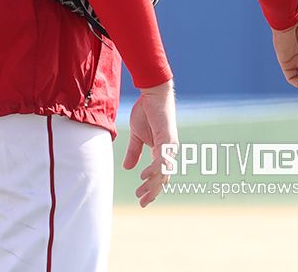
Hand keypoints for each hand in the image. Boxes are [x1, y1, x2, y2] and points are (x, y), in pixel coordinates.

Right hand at [121, 79, 177, 206]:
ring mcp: (169, 145)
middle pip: (164, 177)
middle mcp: (169, 150)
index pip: (160, 175)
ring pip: (163, 171)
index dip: (153, 188)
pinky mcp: (167, 138)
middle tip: (142, 203)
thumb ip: (134, 151)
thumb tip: (127, 168)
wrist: (152, 93)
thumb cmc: (146, 111)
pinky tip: (142, 177)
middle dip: (153, 192)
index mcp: (163, 150)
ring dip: (151, 184)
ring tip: (140, 193)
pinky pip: (160, 159)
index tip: (143, 200)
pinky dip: (153, 170)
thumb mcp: (137, 135)